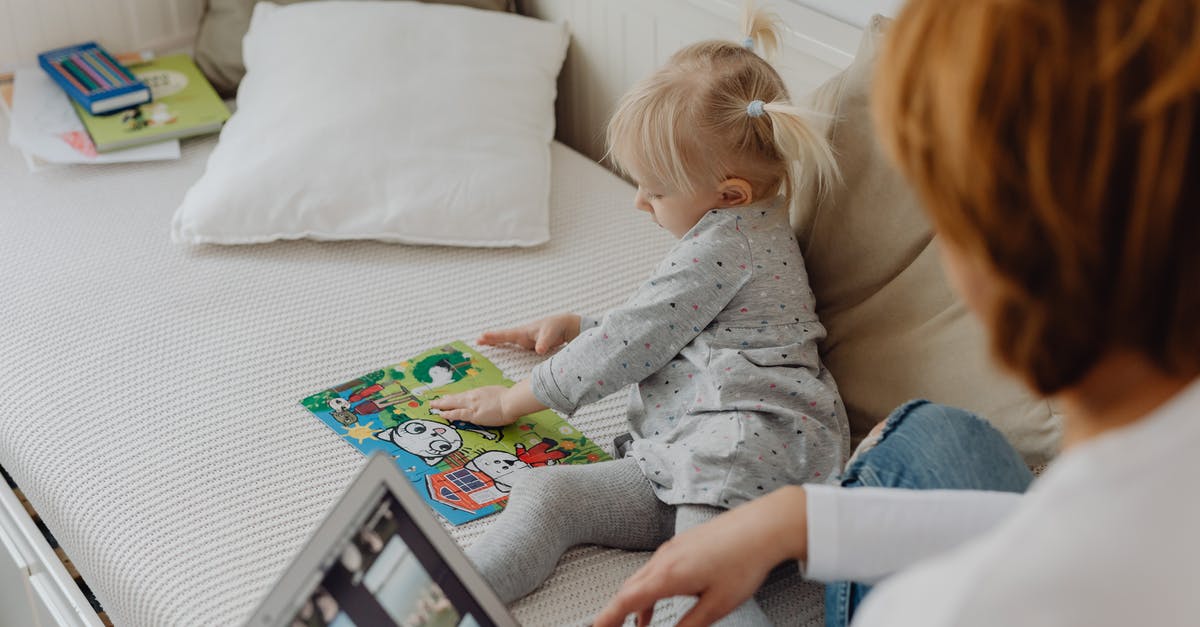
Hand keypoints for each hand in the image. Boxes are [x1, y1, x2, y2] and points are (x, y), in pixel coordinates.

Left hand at [429, 385, 512, 426]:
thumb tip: (490, 397)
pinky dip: (449, 414)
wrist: (511, 401)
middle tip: (433, 402)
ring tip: (433, 407)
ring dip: (442, 406)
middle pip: (454, 399)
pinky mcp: (474, 415)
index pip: (462, 396)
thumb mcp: (496, 393)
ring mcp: (472, 405)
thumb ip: (490, 396)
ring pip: (453, 404)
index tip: (446, 398)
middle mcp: (473, 397)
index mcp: (478, 393)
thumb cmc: (508, 397)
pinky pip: (458, 414)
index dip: (453, 398)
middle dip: (443, 401)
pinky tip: (442, 415)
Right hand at [478, 313, 581, 354]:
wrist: (564, 325)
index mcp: (524, 332)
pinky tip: (499, 347)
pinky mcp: (529, 344)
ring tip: (482, 342)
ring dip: (495, 341)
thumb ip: (544, 342)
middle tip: (477, 340)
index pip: (506, 335)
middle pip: (503, 337)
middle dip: (490, 338)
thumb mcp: (550, 335)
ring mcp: (525, 339)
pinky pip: (513, 345)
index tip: (482, 336)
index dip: (494, 336)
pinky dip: (504, 345)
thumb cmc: (556, 327)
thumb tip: (538, 350)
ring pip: (506, 340)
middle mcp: (522, 335)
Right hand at [593, 486, 808, 626]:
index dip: (608, 618)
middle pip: (628, 589)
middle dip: (616, 612)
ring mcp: (672, 549)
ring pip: (642, 578)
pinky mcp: (682, 544)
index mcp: (668, 575)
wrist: (763, 526)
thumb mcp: (716, 605)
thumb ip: (689, 626)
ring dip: (635, 602)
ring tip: (639, 625)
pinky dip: (650, 588)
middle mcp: (665, 558)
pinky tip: (662, 598)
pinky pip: (656, 569)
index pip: (626, 601)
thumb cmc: (745, 560)